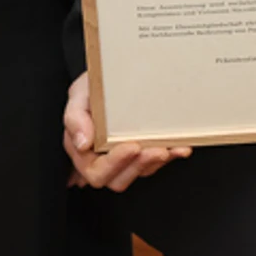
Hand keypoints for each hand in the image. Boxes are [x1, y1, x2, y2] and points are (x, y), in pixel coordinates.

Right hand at [64, 70, 189, 191]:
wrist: (111, 76)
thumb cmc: (92, 89)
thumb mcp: (79, 96)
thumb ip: (75, 118)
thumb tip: (83, 143)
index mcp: (84, 152)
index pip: (96, 171)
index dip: (115, 163)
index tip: (132, 146)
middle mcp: (104, 159)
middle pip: (119, 179)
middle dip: (139, 165)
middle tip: (156, 150)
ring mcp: (125, 157)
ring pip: (140, 172)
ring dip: (157, 162)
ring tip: (170, 148)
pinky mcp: (143, 152)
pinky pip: (156, 162)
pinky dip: (170, 156)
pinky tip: (180, 148)